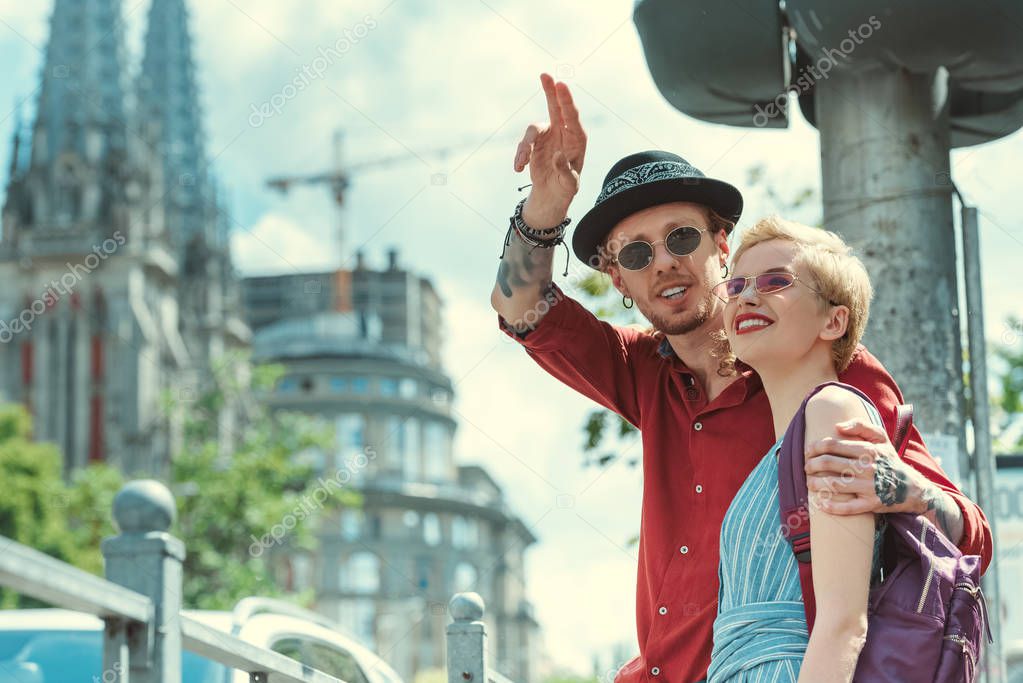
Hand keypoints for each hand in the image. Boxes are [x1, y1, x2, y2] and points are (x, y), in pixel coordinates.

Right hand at [513, 73, 586, 226]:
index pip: (571, 115)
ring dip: (525, 146)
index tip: (560, 85)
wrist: (552, 194)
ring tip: (521, 163)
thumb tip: (557, 156)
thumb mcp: (570, 183)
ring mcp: (548, 136)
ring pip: (532, 130)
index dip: (566, 100)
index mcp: (577, 139)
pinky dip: (519, 156)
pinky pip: (523, 144)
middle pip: (555, 107)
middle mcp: (563, 132)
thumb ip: (565, 170)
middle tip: (545, 74)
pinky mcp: (534, 144)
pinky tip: (518, 169)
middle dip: (550, 91)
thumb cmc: (566, 187)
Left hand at [804, 418, 964, 542]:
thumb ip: (861, 426)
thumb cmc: (889, 461)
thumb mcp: (881, 438)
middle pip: (829, 463)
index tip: (808, 451)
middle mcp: (868, 468)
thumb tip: (838, 426)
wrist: (913, 488)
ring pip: (833, 484)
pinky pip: (848, 508)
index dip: (815, 447)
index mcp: (868, 450)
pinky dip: (831, 507)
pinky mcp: (871, 504)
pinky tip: (820, 504)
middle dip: (811, 464)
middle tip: (806, 467)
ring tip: (808, 482)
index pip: (832, 445)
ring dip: (815, 483)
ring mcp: (869, 487)